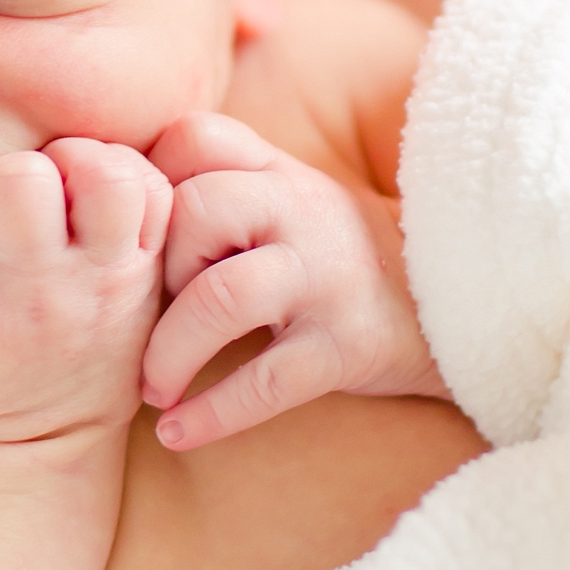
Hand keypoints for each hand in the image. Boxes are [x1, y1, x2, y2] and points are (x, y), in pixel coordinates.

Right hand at [0, 141, 171, 445]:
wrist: (33, 447)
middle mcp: (34, 290)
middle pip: (18, 178)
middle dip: (3, 176)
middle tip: (5, 209)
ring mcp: (98, 282)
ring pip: (103, 174)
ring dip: (75, 165)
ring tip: (59, 191)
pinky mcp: (144, 277)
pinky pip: (158, 192)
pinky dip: (128, 179)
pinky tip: (94, 202)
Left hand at [141, 113, 446, 449]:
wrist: (453, 308)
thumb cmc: (340, 258)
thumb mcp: (293, 201)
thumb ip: (224, 187)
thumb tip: (116, 207)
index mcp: (281, 173)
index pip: (194, 137)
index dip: (150, 180)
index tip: (138, 238)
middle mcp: (304, 212)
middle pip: (197, 210)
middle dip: (155, 272)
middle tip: (146, 320)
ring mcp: (327, 278)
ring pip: (221, 297)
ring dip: (168, 353)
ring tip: (152, 389)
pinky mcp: (346, 346)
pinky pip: (263, 382)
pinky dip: (209, 414)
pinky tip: (178, 432)